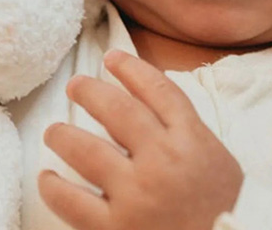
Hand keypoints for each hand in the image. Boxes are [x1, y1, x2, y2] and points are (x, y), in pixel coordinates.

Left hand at [40, 50, 244, 229]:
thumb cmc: (223, 210)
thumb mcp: (216, 160)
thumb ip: (186, 132)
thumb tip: (149, 102)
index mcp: (192, 141)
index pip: (158, 91)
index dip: (131, 69)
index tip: (113, 59)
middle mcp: (162, 161)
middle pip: (116, 110)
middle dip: (89, 91)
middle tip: (75, 86)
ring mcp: (136, 195)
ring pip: (85, 149)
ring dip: (62, 135)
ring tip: (54, 132)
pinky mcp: (115, 229)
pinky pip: (72, 201)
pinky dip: (54, 187)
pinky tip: (48, 178)